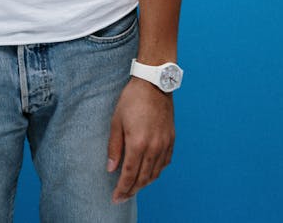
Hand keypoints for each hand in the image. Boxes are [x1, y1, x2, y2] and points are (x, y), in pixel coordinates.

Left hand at [107, 78, 174, 202]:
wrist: (154, 83)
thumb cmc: (132, 99)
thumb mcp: (117, 121)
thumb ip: (114, 147)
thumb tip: (111, 168)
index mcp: (138, 143)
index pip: (129, 175)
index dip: (122, 189)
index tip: (116, 198)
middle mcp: (154, 147)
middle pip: (143, 178)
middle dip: (132, 190)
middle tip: (123, 196)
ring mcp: (165, 144)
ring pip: (155, 173)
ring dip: (144, 183)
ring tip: (134, 186)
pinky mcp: (171, 139)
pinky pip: (165, 163)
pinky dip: (156, 171)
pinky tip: (149, 171)